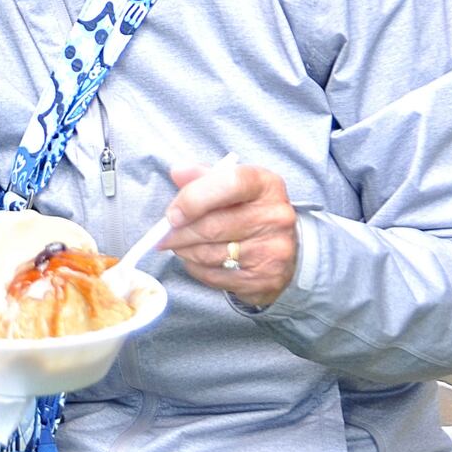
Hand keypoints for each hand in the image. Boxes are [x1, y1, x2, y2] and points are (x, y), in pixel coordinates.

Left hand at [158, 163, 297, 308]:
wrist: (288, 247)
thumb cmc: (249, 209)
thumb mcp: (232, 184)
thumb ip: (202, 176)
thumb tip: (177, 172)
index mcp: (266, 185)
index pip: (230, 183)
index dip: (194, 198)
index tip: (172, 214)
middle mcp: (275, 217)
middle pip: (213, 226)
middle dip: (179, 233)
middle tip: (163, 235)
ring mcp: (273, 250)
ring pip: (210, 254)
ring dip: (184, 251)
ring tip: (177, 246)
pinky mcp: (266, 278)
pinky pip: (216, 276)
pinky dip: (196, 269)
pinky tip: (194, 260)